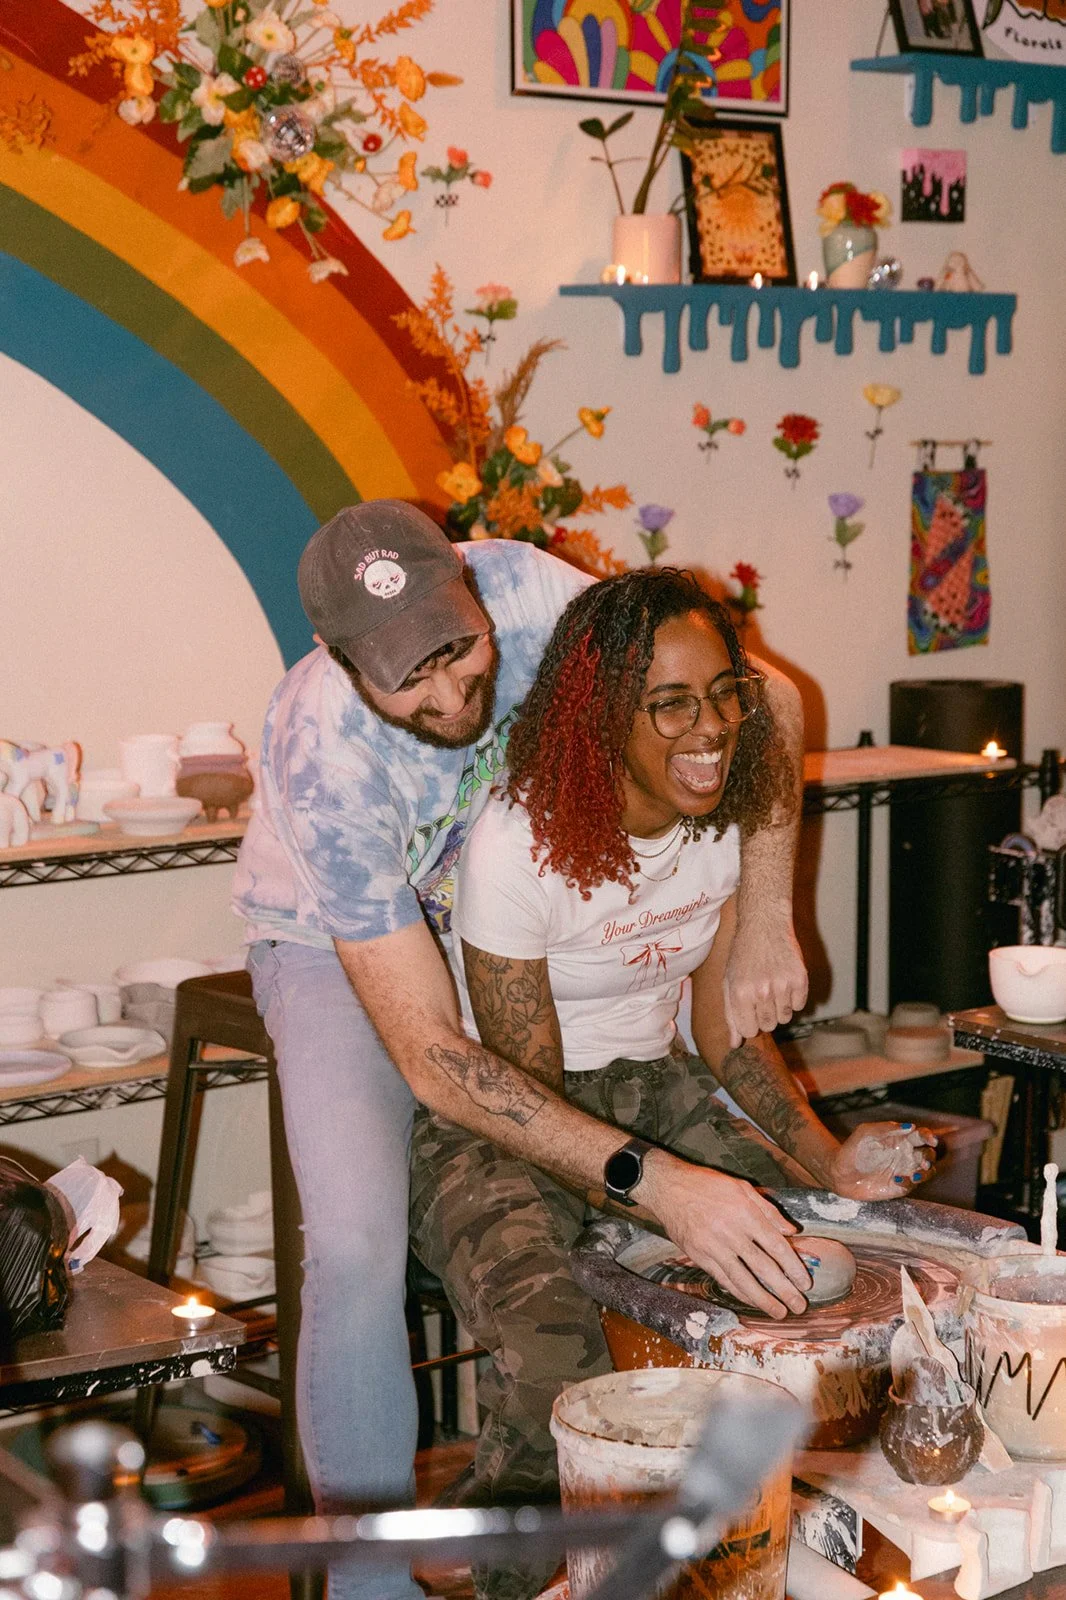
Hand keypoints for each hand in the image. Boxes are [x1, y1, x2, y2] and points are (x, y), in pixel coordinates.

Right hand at [644, 1154, 810, 1317]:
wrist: (668, 1188)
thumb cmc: (707, 1184)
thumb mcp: (741, 1187)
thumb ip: (768, 1210)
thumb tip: (791, 1232)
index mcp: (746, 1213)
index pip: (776, 1246)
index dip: (793, 1267)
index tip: (805, 1282)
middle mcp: (731, 1232)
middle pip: (763, 1267)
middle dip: (784, 1290)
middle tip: (799, 1306)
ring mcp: (714, 1246)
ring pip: (743, 1279)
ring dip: (763, 1299)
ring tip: (779, 1312)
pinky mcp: (699, 1256)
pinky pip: (723, 1278)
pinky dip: (739, 1292)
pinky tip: (752, 1301)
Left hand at [723, 910, 807, 1046]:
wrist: (764, 925)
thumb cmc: (743, 955)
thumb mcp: (729, 982)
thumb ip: (731, 1015)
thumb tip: (735, 1044)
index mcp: (739, 994)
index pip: (748, 1032)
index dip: (749, 1022)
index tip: (749, 1009)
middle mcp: (761, 991)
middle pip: (768, 1026)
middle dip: (764, 1014)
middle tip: (761, 993)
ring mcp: (782, 985)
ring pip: (785, 1018)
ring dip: (779, 1006)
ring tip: (772, 984)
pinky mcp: (800, 979)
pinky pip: (800, 1005)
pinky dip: (794, 997)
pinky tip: (784, 979)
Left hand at [829, 1120, 937, 1200]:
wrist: (841, 1173)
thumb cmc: (853, 1148)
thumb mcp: (866, 1132)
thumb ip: (887, 1128)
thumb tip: (910, 1126)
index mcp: (901, 1138)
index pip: (920, 1135)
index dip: (929, 1136)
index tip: (931, 1140)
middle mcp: (906, 1154)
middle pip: (928, 1154)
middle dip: (930, 1157)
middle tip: (923, 1161)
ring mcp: (904, 1170)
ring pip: (927, 1171)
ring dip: (925, 1173)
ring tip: (915, 1174)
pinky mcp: (900, 1186)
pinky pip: (912, 1185)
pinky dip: (909, 1182)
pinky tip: (896, 1180)